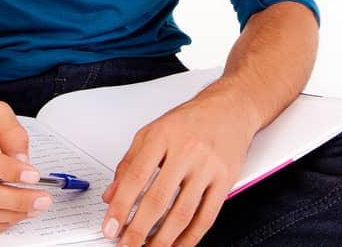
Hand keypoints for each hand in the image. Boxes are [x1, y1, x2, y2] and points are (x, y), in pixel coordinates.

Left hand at [99, 95, 255, 246]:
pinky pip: (206, 216)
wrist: (230, 108)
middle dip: (139, 230)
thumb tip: (112, 195)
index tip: (110, 227)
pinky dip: (190, 237)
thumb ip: (129, 163)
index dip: (121, 206)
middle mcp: (186, 151)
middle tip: (126, 246)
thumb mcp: (152, 132)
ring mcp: (207, 167)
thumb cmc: (190, 120)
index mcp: (162, 137)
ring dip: (163, 239)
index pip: (136, 177)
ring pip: (183, 213)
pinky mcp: (225, 180)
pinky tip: (177, 245)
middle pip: (158, 199)